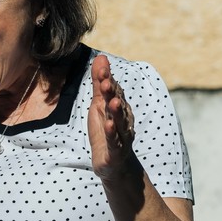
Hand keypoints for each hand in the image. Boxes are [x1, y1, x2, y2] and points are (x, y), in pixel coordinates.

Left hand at [89, 54, 137, 180]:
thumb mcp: (99, 105)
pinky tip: (108, 125)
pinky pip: (114, 141)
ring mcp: (121, 135)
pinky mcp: (116, 150)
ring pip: (119, 122)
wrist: (113, 163)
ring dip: (116, 111)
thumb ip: (99, 83)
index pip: (114, 91)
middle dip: (112, 93)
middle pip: (118, 104)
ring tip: (112, 101)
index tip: (102, 69)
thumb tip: (100, 57)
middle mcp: (123, 119)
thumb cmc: (106, 130)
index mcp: (118, 107)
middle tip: (105, 82)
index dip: (108, 81)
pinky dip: (112, 133)